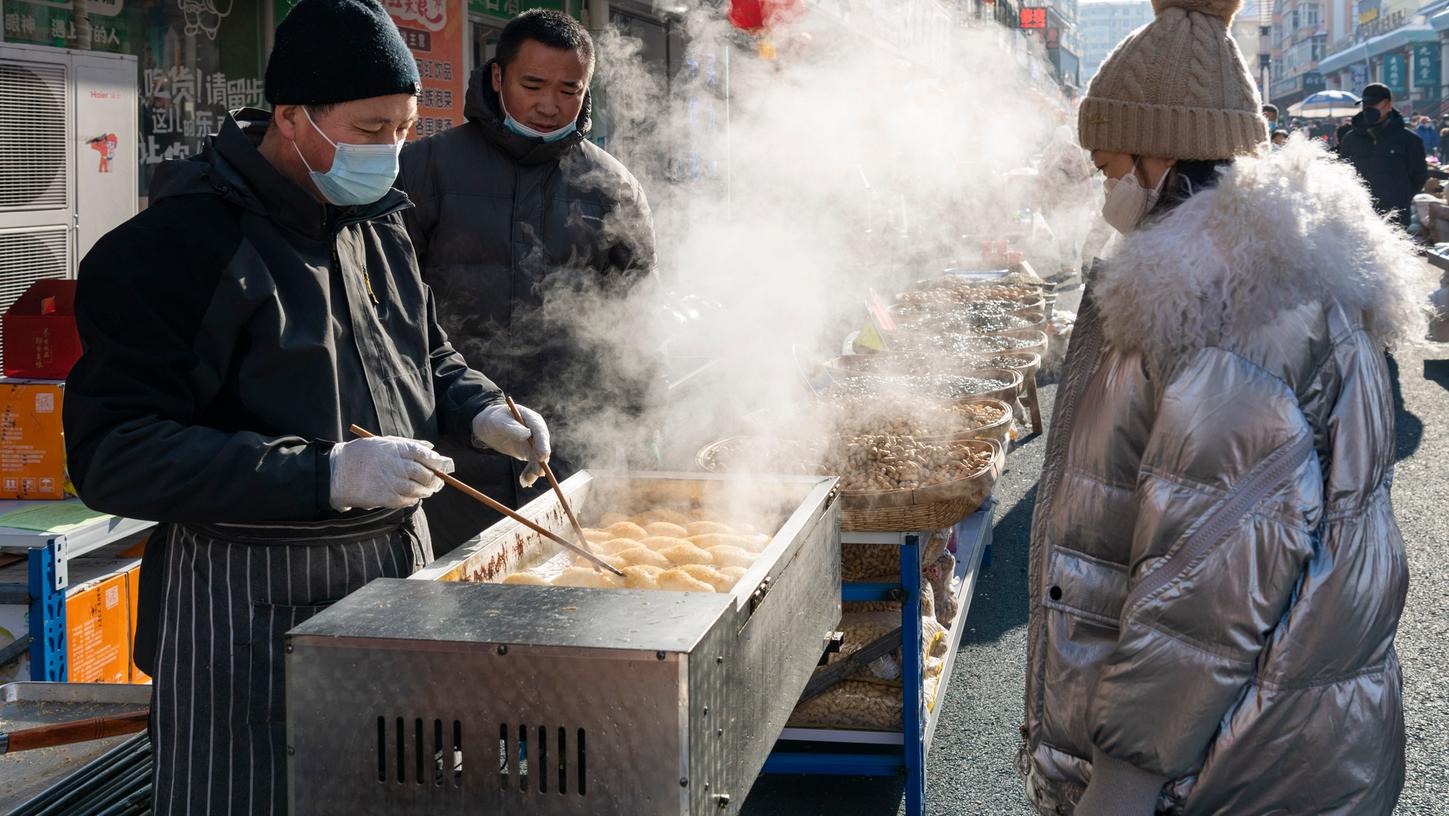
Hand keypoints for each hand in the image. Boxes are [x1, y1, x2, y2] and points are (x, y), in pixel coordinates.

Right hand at [328, 436, 453, 510]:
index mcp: (398, 449)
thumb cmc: (362, 455)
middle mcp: (397, 465)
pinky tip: (412, 496)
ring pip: (419, 489)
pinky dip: (413, 499)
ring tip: (427, 490)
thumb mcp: (384, 442)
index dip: (438, 462)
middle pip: (426, 474)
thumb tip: (430, 448)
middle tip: (438, 481)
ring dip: (426, 491)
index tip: (444, 465)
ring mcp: (392, 483)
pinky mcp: (386, 498)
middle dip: (435, 479)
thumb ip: (409, 444)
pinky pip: (407, 500)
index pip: (426, 455)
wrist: (337, 472)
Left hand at [472, 402, 550, 487]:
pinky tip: (524, 482)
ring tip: (528, 481)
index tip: (541, 456)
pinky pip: (532, 464)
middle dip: (541, 460)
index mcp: (531, 419)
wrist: (489, 426)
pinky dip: (529, 474)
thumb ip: (512, 428)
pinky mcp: (529, 453)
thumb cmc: (494, 419)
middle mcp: (536, 432)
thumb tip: (527, 434)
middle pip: (543, 446)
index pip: (540, 431)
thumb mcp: (499, 422)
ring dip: (535, 470)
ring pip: (539, 458)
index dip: (542, 444)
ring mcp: (533, 443)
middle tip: (539, 472)